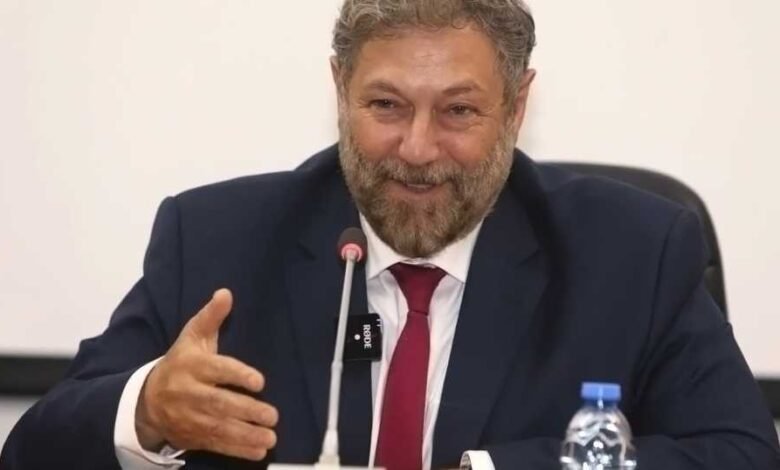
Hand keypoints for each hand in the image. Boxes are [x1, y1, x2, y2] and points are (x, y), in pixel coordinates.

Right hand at [135, 288, 277, 460]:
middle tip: (272, 415)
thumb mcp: (192, 337)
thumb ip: (211, 317)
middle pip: (218, 403)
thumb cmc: (180, 363)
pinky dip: (237, 450)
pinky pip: (215, 444)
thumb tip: (226, 293)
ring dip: (246, 435)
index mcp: (191, 365)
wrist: (145, 401)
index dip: (237, 375)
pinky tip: (258, 451)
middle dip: (247, 411)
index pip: (216, 370)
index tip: (260, 382)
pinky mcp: (193, 436)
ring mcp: (190, 417)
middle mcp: (189, 392)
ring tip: (270, 437)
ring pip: (219, 427)